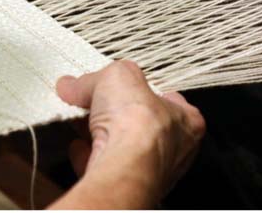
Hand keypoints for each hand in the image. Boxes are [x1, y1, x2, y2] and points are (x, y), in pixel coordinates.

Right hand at [50, 60, 204, 209]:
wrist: (123, 168)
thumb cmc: (139, 124)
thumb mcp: (118, 76)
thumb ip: (95, 79)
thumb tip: (75, 83)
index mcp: (186, 122)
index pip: (169, 100)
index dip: (143, 88)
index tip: (123, 82)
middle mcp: (172, 151)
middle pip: (139, 124)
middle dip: (112, 111)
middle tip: (91, 99)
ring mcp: (148, 172)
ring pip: (122, 148)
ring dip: (98, 133)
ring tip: (78, 118)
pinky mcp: (124, 187)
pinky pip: (106, 169)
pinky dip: (89, 158)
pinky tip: (77, 146)